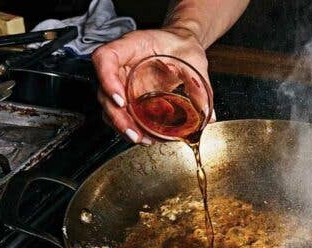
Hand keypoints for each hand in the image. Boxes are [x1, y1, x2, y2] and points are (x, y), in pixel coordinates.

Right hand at [91, 27, 212, 144]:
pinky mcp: (127, 92)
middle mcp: (119, 63)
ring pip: (109, 104)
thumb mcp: (194, 59)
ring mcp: (121, 79)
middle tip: (134, 132)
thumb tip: (208, 115)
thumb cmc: (181, 45)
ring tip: (140, 139)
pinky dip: (129, 124)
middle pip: (103, 89)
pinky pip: (121, 110)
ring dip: (121, 125)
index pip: (105, 59)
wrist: (180, 44)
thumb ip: (199, 83)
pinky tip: (144, 136)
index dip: (106, 79)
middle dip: (116, 115)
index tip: (120, 100)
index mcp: (129, 46)